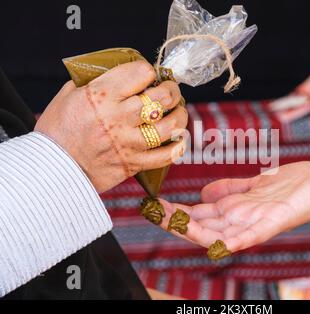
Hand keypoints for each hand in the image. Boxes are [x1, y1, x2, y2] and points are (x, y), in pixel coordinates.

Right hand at [35, 61, 187, 192]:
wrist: (51, 169)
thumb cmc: (58, 131)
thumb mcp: (68, 95)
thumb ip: (94, 81)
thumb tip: (118, 73)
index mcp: (101, 95)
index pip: (142, 72)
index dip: (149, 71)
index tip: (148, 75)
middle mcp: (119, 118)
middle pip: (162, 98)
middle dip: (172, 90)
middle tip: (170, 91)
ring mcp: (128, 142)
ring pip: (170, 126)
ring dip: (180, 116)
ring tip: (178, 112)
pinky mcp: (133, 163)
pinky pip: (166, 156)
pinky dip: (177, 146)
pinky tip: (178, 138)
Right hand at [159, 162, 309, 251]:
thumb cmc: (294, 185)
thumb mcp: (254, 184)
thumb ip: (230, 189)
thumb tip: (202, 192)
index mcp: (235, 210)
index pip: (198, 214)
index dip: (175, 211)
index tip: (153, 204)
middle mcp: (241, 220)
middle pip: (203, 226)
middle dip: (176, 220)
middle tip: (151, 211)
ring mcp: (256, 222)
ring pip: (220, 233)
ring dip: (195, 230)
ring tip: (170, 220)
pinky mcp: (275, 221)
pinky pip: (252, 235)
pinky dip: (236, 240)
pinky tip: (218, 242)